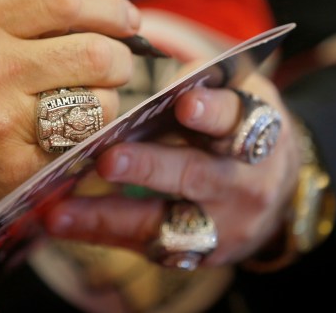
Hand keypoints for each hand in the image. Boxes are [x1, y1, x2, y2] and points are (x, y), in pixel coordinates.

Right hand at [0, 0, 138, 276]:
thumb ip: (26, 27)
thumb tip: (105, 23)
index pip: (66, 0)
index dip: (110, 8)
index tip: (127, 20)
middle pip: (96, 52)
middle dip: (121, 61)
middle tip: (115, 68)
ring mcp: (5, 121)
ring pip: (100, 103)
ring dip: (107, 104)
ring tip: (85, 107)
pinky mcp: (19, 165)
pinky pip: (84, 144)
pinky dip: (89, 139)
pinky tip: (69, 137)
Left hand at [45, 72, 301, 266]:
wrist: (274, 192)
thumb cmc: (238, 129)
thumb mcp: (239, 96)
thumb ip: (204, 82)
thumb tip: (158, 80)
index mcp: (257, 131)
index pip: (237, 120)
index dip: (213, 113)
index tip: (184, 105)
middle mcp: (244, 184)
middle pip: (196, 176)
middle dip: (151, 168)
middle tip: (108, 160)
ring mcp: (222, 225)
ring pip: (164, 223)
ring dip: (109, 214)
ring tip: (61, 209)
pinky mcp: (197, 253)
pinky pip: (145, 246)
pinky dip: (100, 233)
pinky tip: (61, 222)